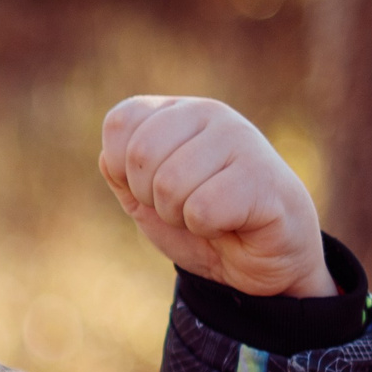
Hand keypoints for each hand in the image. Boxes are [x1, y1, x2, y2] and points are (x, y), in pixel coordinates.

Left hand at [98, 97, 334, 298]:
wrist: (258, 259)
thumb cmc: (202, 222)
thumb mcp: (146, 199)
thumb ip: (121, 174)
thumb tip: (109, 157)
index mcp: (177, 112)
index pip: (120, 122)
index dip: (124, 170)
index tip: (152, 188)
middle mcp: (209, 113)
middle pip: (140, 155)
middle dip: (152, 198)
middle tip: (185, 206)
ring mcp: (239, 138)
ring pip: (169, 184)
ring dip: (181, 216)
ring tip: (211, 215)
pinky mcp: (262, 174)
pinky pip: (202, 209)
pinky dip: (208, 229)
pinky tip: (232, 221)